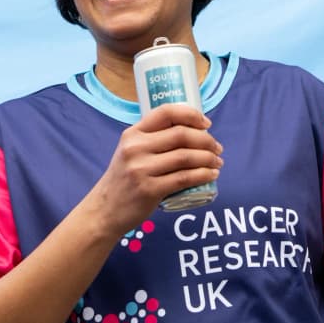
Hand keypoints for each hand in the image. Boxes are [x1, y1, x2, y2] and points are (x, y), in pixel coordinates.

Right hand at [89, 103, 222, 232]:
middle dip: (206, 140)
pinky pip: (184, 178)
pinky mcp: (150, 190)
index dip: (191, 114)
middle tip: (217, 148)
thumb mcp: (130, 151)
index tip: (206, 124)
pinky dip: (203, 175)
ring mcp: (142, 169)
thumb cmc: (124, 178)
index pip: (166, 112)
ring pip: (186, 157)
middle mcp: (136, 148)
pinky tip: (211, 175)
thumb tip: (192, 130)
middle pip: (181, 135)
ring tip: (218, 162)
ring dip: (208, 158)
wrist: (105, 210)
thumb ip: (153, 139)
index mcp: (133, 133)